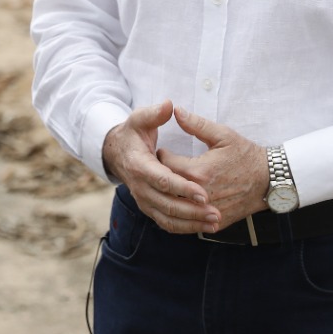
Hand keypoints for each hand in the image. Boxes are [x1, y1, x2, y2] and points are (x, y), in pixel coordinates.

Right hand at [101, 100, 218, 233]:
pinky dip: (185, 228)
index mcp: (139, 165)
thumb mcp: (140, 119)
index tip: (203, 191)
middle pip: (167, 204)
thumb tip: (170, 105)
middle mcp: (140, 187)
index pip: (163, 180)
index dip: (183, 187)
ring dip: (192, 223)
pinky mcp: (149, 208)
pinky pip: (167, 223)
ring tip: (215, 222)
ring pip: (168, 218)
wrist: (116, 153)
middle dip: (193, 210)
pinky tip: (204, 227)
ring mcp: (144, 200)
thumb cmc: (133, 134)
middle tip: (216, 212)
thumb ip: (155, 114)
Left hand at [158, 107, 269, 231]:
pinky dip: (181, 214)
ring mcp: (207, 211)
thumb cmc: (246, 155)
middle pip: (166, 187)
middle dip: (161, 176)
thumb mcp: (222, 135)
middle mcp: (200, 194)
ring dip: (169, 196)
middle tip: (161, 167)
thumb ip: (196, 124)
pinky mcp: (215, 223)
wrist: (270, 180)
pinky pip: (189, 223)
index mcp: (198, 171)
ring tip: (169, 184)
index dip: (160, 155)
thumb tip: (176, 110)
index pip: (164, 164)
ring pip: (175, 208)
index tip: (162, 151)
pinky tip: (179, 202)